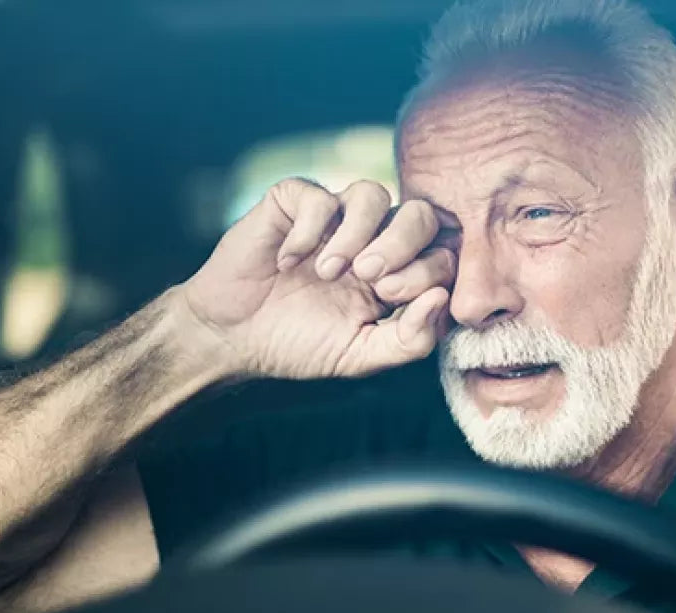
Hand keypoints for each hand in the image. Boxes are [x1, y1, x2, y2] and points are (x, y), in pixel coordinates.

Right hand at [179, 178, 453, 378]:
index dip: (428, 269)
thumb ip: (410, 339)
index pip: (441, 252)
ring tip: (329, 272)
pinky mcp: (292, 204)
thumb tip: (440, 299)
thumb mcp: (362, 356)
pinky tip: (287, 262)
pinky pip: (316, 195)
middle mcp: (372, 239)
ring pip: (372, 193)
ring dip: (357, 233)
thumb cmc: (300, 345)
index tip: (391, 298)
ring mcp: (333, 218)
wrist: (234, 337)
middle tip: (371, 279)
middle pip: (419, 214)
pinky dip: (308, 230)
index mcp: (397, 273)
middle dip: (403, 245)